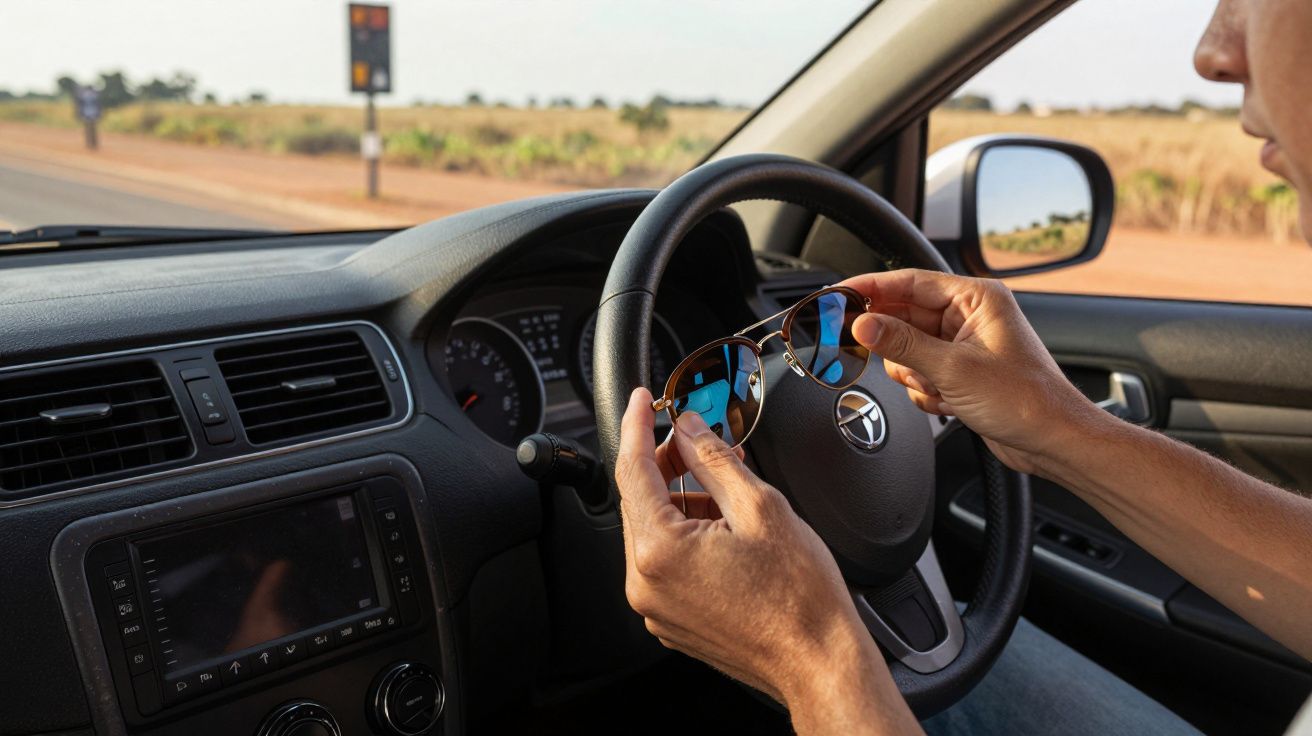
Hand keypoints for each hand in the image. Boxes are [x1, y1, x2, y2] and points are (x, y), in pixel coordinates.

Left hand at [615, 388, 887, 707]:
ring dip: (682, 500)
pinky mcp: (671, 620)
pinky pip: (665, 563)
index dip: (638, 425)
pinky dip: (687, 535)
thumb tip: (689, 429)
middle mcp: (645, 583)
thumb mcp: (760, 506)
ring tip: (730, 491)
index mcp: (659, 550)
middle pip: (640, 500)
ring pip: (654, 531)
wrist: (820, 662)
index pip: (632, 469)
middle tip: (702, 443)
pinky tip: (724, 526)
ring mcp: (656, 606)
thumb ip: (714, 458)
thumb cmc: (800, 599)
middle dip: (668, 464)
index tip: (643, 401)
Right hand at [841, 269, 1097, 473]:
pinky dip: (925, 391)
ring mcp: (963, 346)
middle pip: (903, 317)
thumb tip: (863, 324)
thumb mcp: (953, 368)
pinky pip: (920, 373)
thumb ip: (902, 344)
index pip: (909, 281)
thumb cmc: (1025, 400)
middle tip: (866, 351)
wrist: (1052, 441)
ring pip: (907, 350)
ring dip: (913, 374)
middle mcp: (968, 317)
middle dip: (893, 344)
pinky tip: (948, 403)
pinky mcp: (960, 373)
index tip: (838, 295)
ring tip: (937, 388)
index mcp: (975, 298)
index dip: (869, 288)